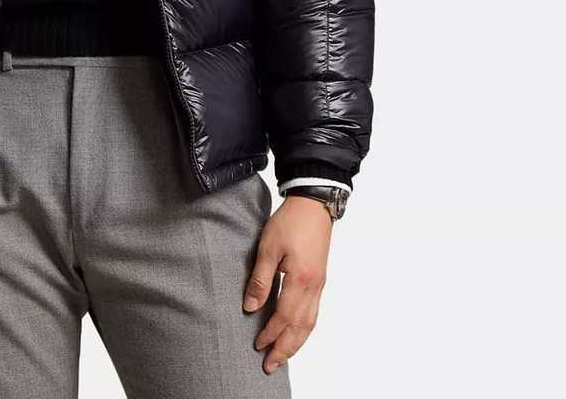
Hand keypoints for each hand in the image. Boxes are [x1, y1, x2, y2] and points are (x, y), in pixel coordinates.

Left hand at [243, 194, 332, 373]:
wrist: (313, 205)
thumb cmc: (290, 222)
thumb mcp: (268, 247)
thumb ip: (260, 279)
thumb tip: (250, 307)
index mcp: (300, 280)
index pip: (284, 316)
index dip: (271, 333)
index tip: (258, 345)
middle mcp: (314, 287)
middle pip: (301, 327)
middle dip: (285, 348)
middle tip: (271, 364)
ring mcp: (319, 284)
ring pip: (310, 323)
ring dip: (296, 342)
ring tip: (283, 355)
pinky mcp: (320, 279)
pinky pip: (314, 312)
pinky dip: (305, 328)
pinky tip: (297, 332)